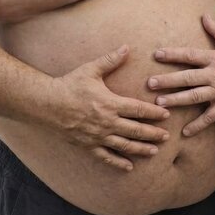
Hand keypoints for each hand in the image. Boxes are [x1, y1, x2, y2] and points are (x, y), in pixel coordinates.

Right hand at [53, 46, 170, 170]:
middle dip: (153, 133)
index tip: (166, 114)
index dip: (153, 113)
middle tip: (167, 136)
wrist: (46, 103)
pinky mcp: (88, 145)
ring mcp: (98, 136)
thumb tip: (126, 47)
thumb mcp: (91, 69)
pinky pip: (106, 157)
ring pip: (124, 146)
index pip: (138, 109)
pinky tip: (129, 167)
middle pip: (135, 130)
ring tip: (155, 151)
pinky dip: (118, 162)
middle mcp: (107, 122)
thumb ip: (111, 60)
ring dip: (141, 149)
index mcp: (110, 103)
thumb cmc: (70, 84)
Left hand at [147, 15, 214, 135]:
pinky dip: (197, 126)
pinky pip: (209, 118)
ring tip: (160, 103)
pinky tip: (184, 132)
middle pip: (187, 78)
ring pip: (194, 97)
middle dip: (168, 81)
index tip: (156, 55)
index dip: (173, 55)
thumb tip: (203, 15)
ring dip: (176, 100)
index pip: (190, 55)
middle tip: (150, 83)